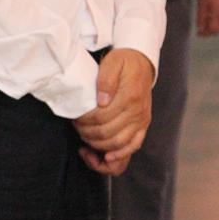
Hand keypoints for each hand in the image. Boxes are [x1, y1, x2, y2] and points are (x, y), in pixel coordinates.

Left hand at [74, 48, 153, 175]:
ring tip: (85, 139)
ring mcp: (142, 121)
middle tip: (77, 127)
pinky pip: (133, 146)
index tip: (76, 118)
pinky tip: (106, 157)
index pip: (102, 117)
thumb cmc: (124, 62)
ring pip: (119, 144)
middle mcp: (137, 112)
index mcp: (129, 97)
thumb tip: (102, 101)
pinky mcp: (143, 126)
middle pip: (108, 133)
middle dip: (88, 134)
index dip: (85, 121)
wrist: (142, 63)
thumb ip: (106, 80)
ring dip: (99, 146)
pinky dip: (120, 155)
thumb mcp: (113, 62)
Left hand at [196, 0, 218, 37]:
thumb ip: (201, 18)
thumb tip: (199, 29)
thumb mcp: (201, 4)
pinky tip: (207, 17)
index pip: (214, 29)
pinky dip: (215, 21)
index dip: (205, 33)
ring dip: (212, 26)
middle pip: (218, 29)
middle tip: (199, 31)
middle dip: (209, 32)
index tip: (197, 33)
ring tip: (202, 23)